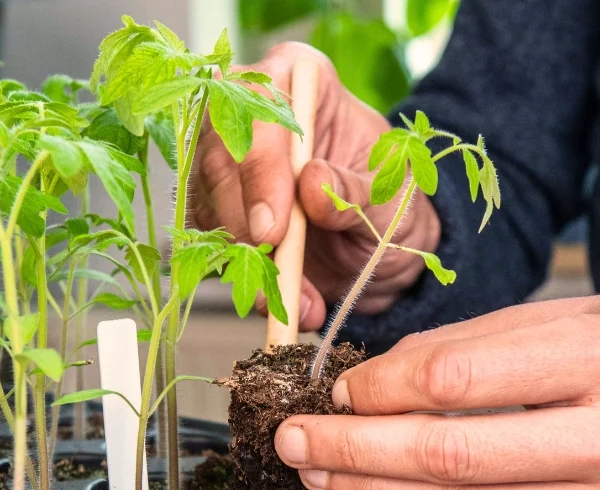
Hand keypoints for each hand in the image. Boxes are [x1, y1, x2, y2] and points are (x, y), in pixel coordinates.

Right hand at [189, 43, 441, 330]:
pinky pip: (213, 244)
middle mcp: (250, 113)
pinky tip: (280, 301)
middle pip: (219, 156)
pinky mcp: (218, 210)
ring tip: (296, 298)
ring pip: (208, 204)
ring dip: (246, 260)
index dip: (259, 165)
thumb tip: (311, 183)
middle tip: (272, 261)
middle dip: (241, 217)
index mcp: (297, 79)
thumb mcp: (391, 196)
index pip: (257, 104)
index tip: (273, 226)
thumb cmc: (391, 199)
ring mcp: (228, 163)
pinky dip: (245, 280)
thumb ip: (354, 190)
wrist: (383, 243)